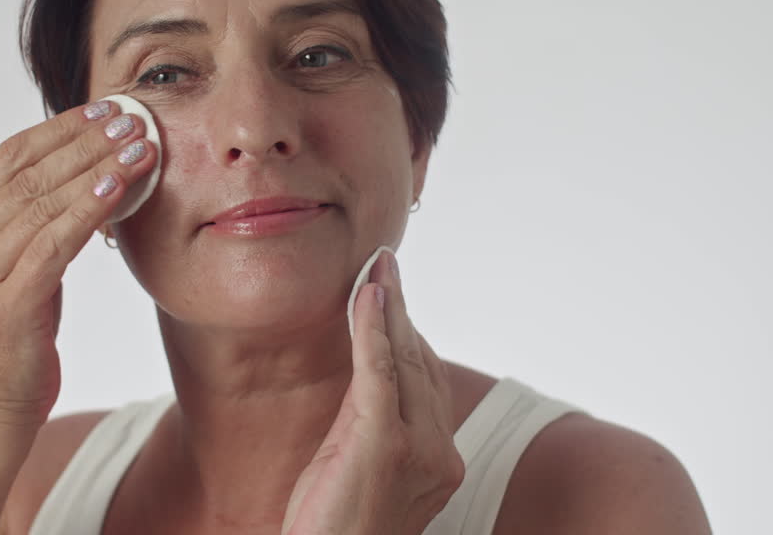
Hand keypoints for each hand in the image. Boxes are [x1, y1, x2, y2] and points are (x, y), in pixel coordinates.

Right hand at [0, 99, 156, 433]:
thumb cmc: (13, 333)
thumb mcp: (17, 264)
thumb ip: (34, 219)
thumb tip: (88, 164)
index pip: (9, 158)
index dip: (58, 129)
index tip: (102, 109)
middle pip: (28, 175)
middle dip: (85, 141)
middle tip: (131, 118)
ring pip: (43, 204)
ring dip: (97, 168)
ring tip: (138, 146)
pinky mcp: (3, 305)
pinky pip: (54, 243)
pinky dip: (88, 210)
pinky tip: (118, 187)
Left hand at [281, 250, 464, 534]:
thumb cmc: (332, 530)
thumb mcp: (355, 465)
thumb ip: (369, 420)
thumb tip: (368, 370)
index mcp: (439, 460)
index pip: (426, 381)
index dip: (407, 333)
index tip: (392, 295)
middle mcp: (440, 453)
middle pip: (420, 363)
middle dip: (400, 310)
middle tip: (384, 265)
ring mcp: (420, 450)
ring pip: (404, 360)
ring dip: (388, 307)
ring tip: (376, 268)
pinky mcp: (385, 443)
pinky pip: (379, 370)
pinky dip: (372, 326)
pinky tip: (367, 295)